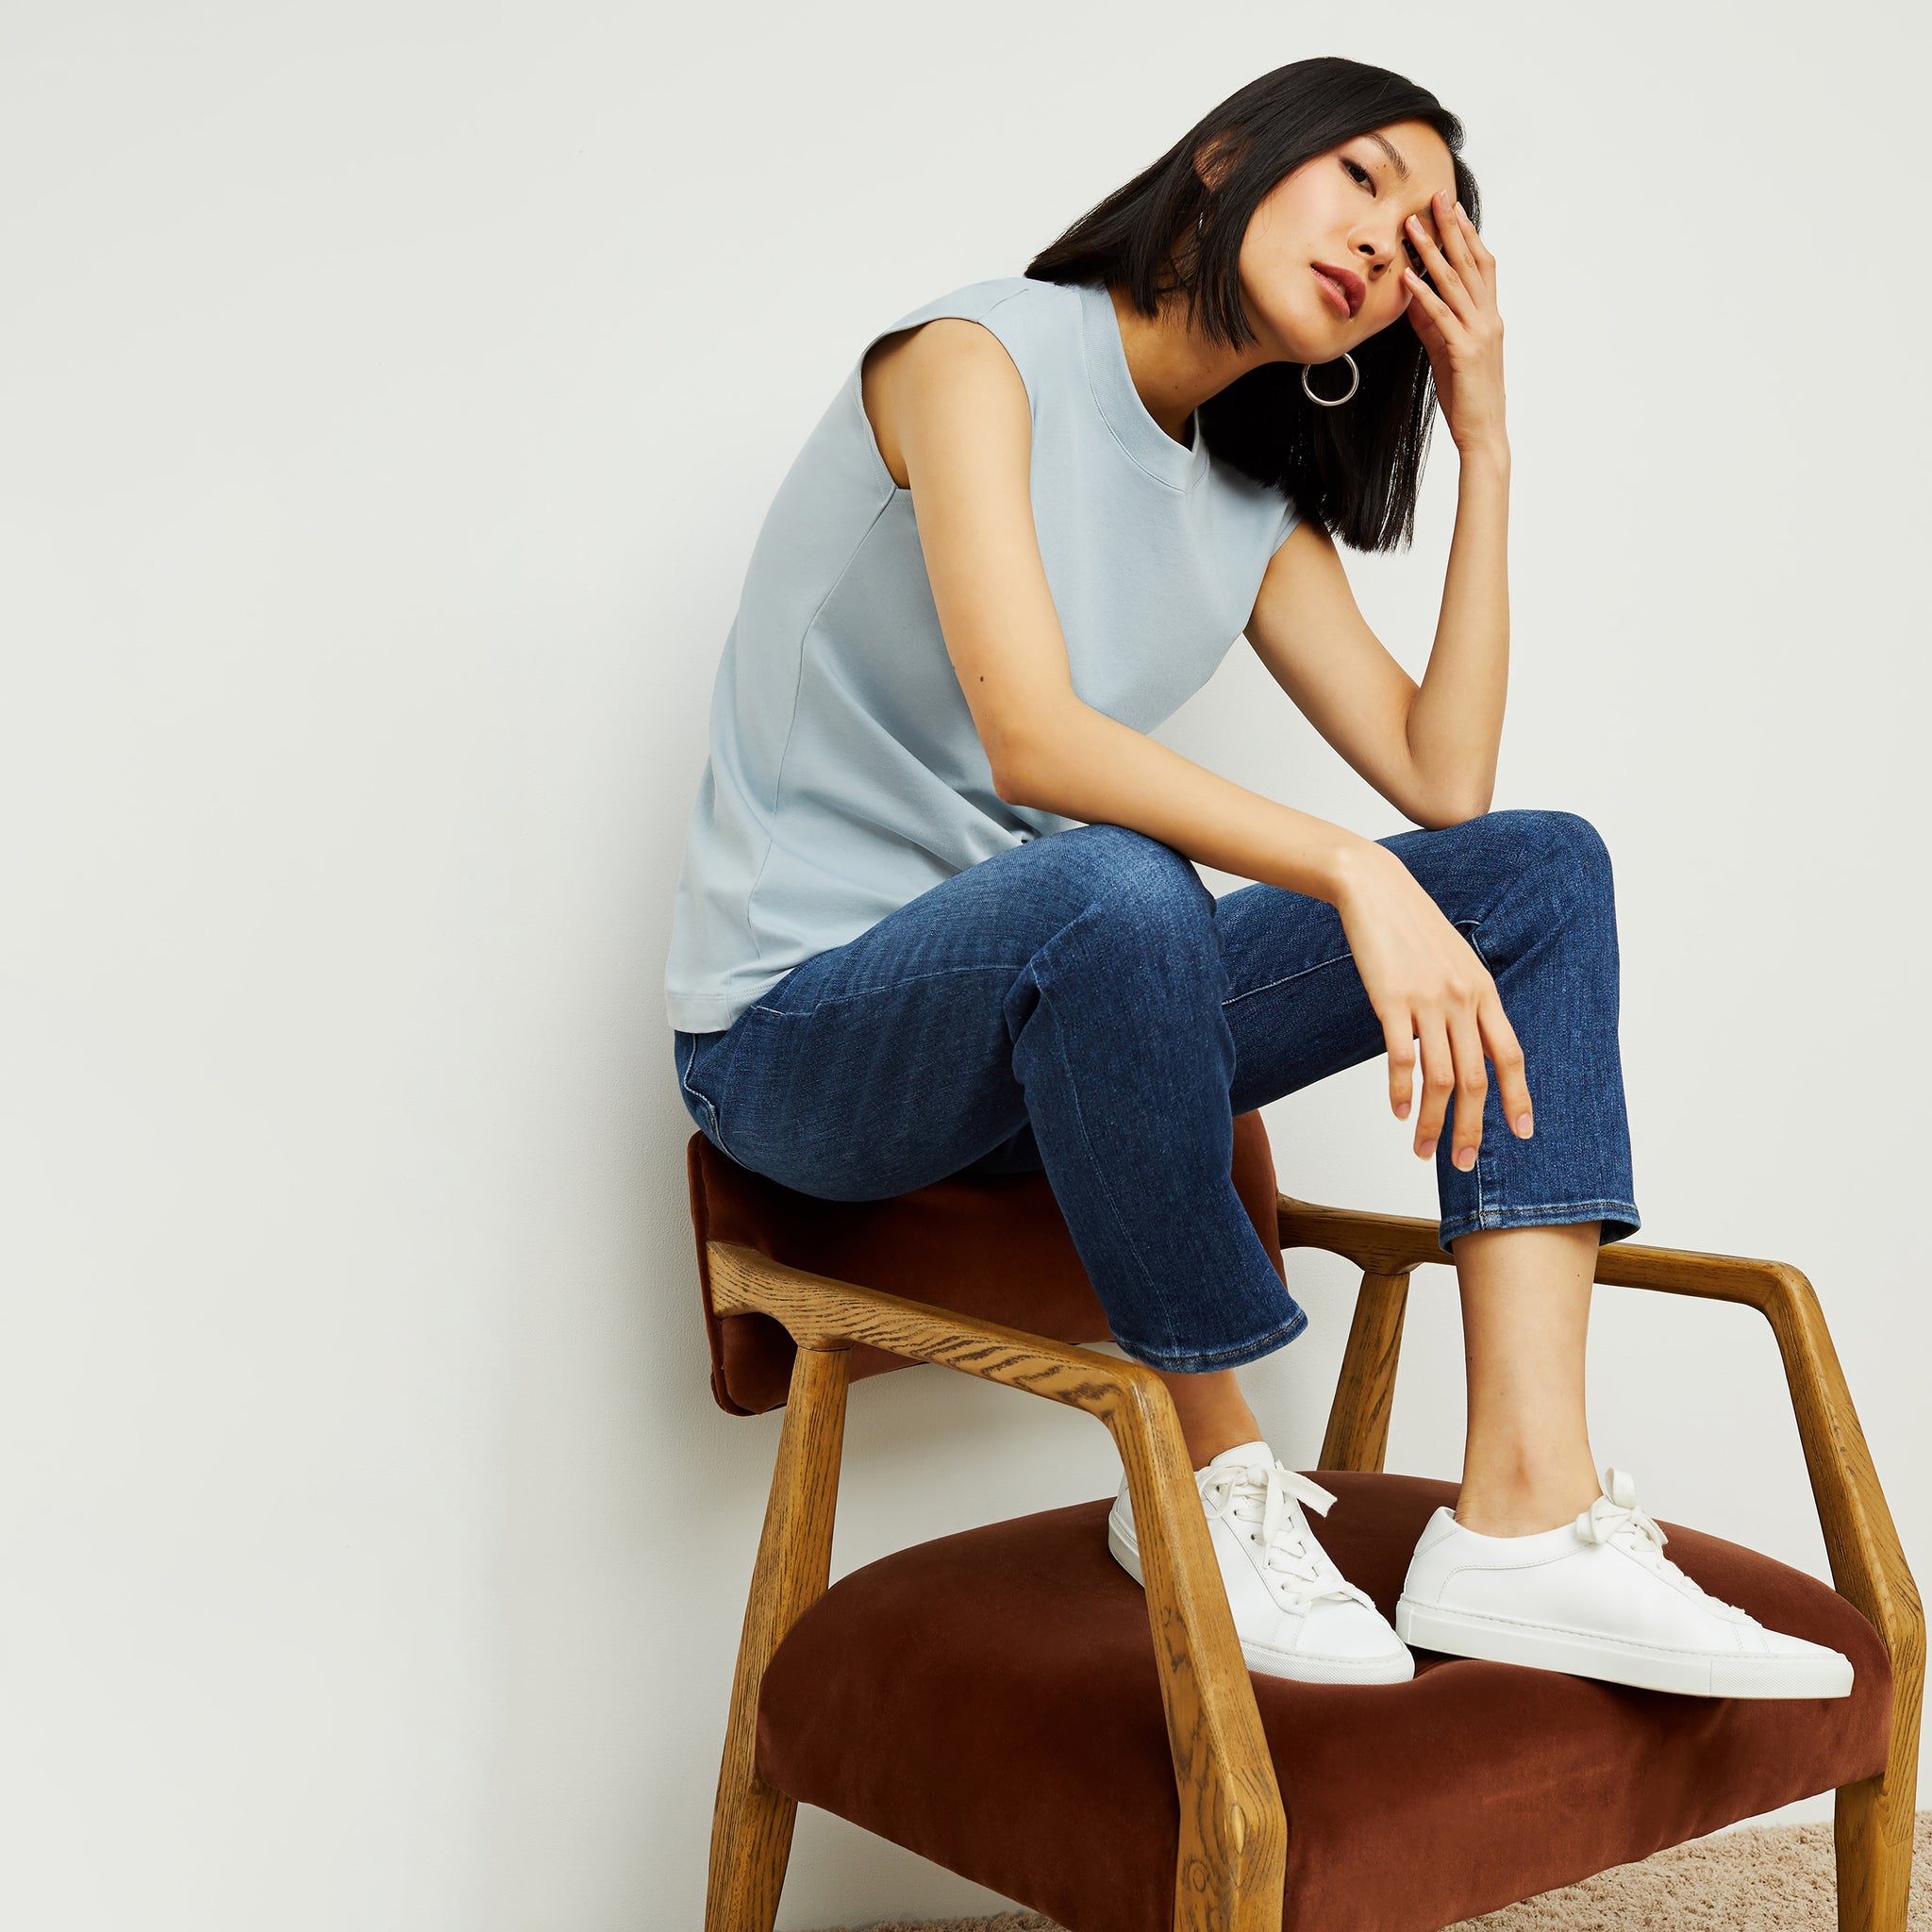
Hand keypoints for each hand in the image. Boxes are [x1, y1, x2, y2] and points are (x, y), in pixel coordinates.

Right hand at [1333, 843, 1532, 1167]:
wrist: (1376, 888)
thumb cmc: (1411, 927)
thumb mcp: (1454, 962)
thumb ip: (1464, 1003)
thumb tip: (1460, 1048)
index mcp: (1484, 991)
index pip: (1510, 1056)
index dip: (1519, 1098)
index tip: (1521, 1133)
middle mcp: (1463, 999)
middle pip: (1476, 1080)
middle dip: (1470, 1128)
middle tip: (1460, 1162)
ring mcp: (1428, 1000)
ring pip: (1440, 1078)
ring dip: (1433, 1122)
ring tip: (1423, 1150)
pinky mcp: (1392, 999)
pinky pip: (1401, 1058)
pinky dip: (1401, 1091)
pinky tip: (1398, 1112)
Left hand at [1402, 189, 1505, 455]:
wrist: (1483, 432)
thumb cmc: (1467, 395)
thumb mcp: (1447, 352)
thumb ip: (1433, 323)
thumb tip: (1414, 295)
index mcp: (1489, 317)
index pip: (1482, 266)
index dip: (1468, 235)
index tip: (1453, 210)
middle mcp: (1488, 319)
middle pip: (1470, 263)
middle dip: (1452, 229)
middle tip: (1436, 198)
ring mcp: (1478, 333)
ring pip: (1454, 283)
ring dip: (1432, 252)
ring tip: (1413, 227)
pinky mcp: (1463, 351)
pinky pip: (1441, 316)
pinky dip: (1423, 294)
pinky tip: (1408, 277)